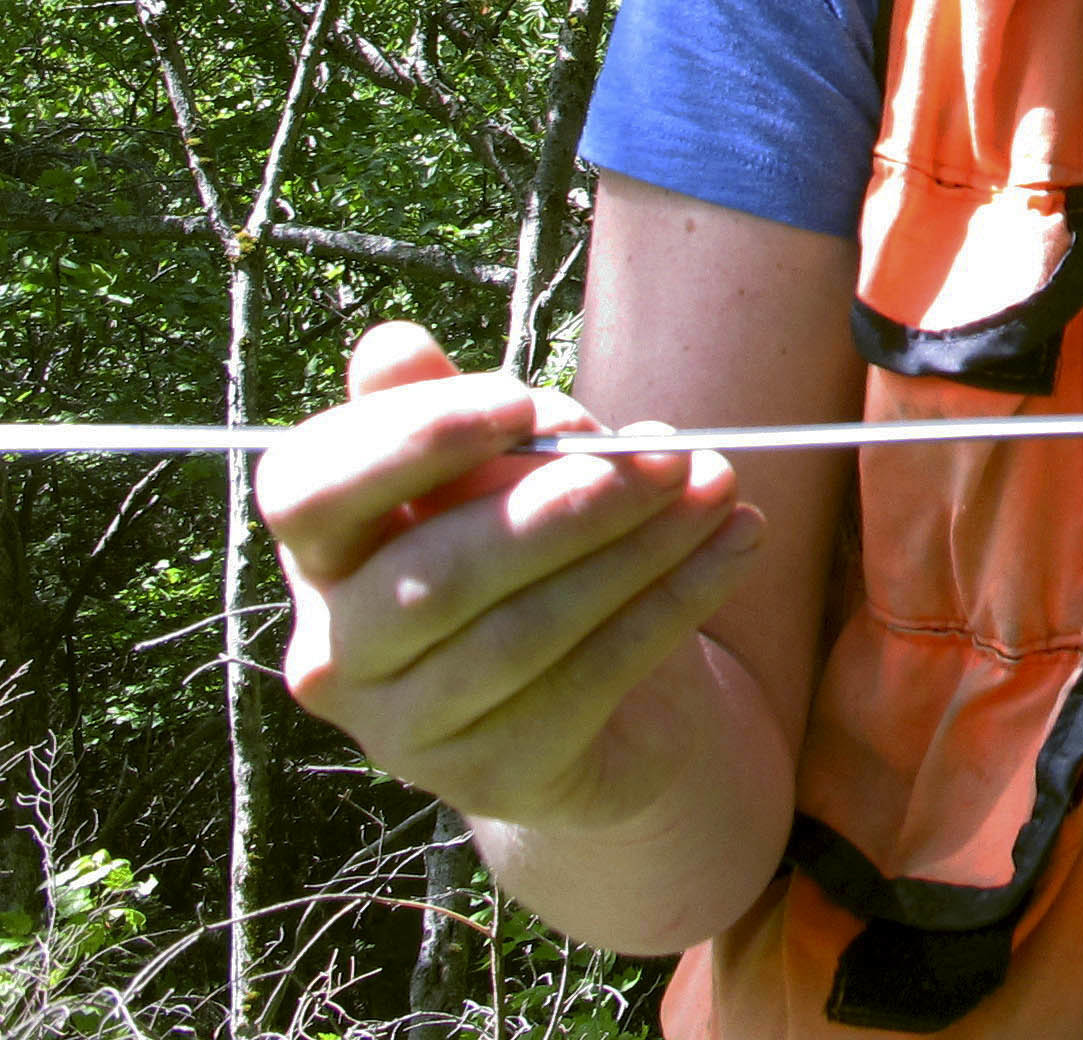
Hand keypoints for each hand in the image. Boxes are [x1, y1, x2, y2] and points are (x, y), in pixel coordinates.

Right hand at [261, 320, 765, 838]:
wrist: (596, 714)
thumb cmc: (535, 560)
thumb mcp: (505, 479)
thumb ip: (456, 417)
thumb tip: (390, 346)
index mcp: (323, 555)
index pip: (307, 492)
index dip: (411, 441)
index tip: (529, 400)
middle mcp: (338, 651)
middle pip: (432, 575)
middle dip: (564, 505)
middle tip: (670, 455)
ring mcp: (407, 730)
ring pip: (523, 631)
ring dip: (639, 550)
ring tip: (722, 486)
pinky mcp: (495, 775)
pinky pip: (594, 679)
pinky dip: (677, 603)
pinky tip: (737, 544)